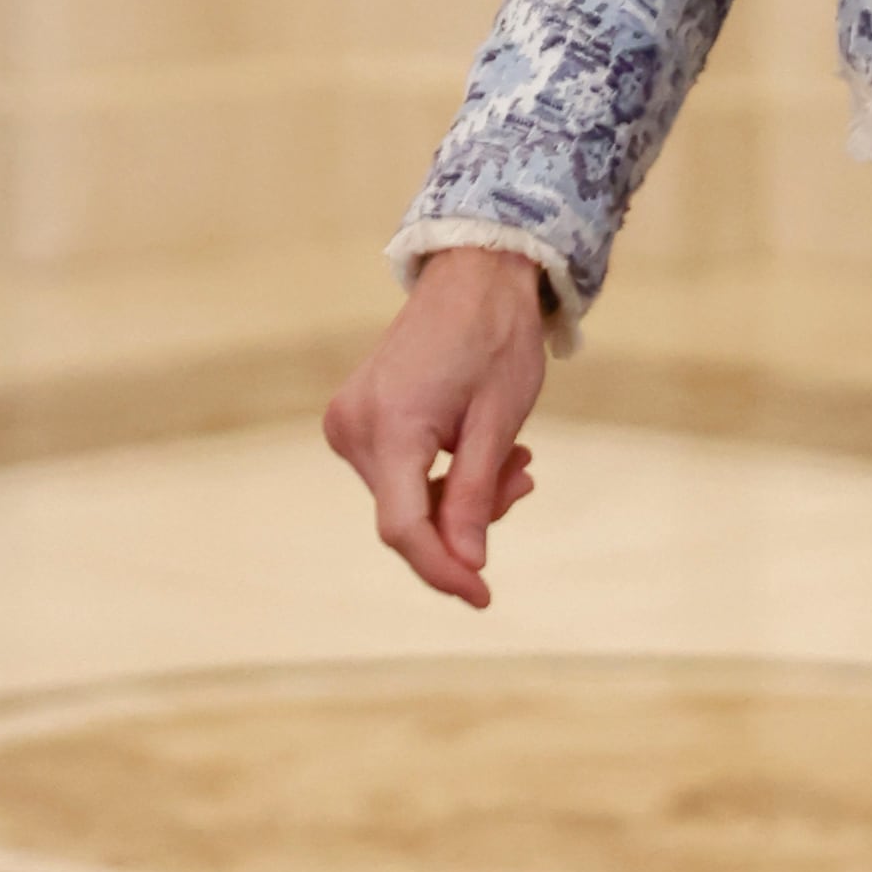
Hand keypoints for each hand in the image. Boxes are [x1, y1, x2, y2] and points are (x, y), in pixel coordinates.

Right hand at [324, 248, 547, 609]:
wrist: (472, 275)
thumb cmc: (494, 337)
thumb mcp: (498, 421)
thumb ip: (475, 495)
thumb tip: (467, 564)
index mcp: (390, 426)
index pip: (404, 527)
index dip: (443, 570)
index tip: (483, 596)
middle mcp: (354, 427)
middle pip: (408, 515)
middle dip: (468, 516)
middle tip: (522, 476)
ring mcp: (348, 423)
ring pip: (405, 499)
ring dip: (459, 494)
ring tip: (511, 457)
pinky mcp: (356, 419)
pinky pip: (398, 473)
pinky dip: (440, 475)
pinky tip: (479, 450)